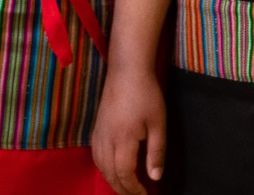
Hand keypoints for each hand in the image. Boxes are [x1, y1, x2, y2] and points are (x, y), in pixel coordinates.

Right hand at [91, 65, 166, 194]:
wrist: (127, 70)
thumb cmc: (146, 94)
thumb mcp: (158, 124)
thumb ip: (156, 152)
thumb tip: (155, 177)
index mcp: (123, 140)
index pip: (124, 174)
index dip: (134, 189)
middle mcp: (106, 139)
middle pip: (110, 174)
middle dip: (122, 189)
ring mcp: (98, 133)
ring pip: (100, 166)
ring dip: (111, 180)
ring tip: (125, 188)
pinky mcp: (96, 127)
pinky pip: (96, 155)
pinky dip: (103, 168)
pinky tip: (111, 169)